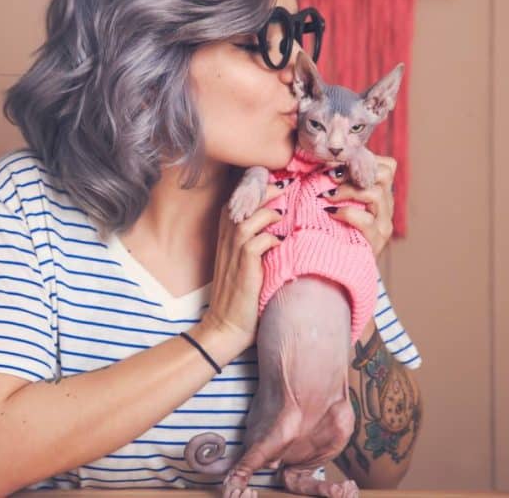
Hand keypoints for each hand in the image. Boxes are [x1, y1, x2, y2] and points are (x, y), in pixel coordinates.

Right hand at [198, 196, 282, 350]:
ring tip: (282, 215)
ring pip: (249, 218)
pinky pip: (259, 242)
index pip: (236, 200)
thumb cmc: (240, 295)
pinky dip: (272, 239)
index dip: (254, 188)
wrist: (226, 325)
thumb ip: (255, 242)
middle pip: (241, 202)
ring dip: (268, 214)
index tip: (275, 183)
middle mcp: (226, 239)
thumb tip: (280, 225)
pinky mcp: (243, 266)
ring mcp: (232, 252)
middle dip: (263, 192)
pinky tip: (280, 244)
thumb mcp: (244, 263)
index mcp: (225, 235)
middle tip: (284, 188)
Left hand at [322, 156, 395, 256]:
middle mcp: (386, 207)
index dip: (365, 159)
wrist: (335, 266)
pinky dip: (346, 213)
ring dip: (347, 190)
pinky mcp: (376, 241)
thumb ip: (335, 181)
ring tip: (326, 195)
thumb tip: (320, 158)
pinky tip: (330, 212)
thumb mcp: (337, 201)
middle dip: (355, 171)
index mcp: (380, 194)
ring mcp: (384, 224)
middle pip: (385, 174)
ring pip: (376, 194)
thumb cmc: (332, 228)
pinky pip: (366, 220)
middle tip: (331, 176)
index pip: (387, 166)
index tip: (338, 164)